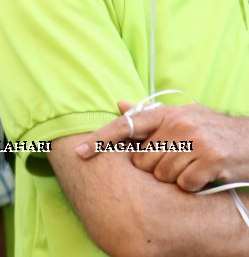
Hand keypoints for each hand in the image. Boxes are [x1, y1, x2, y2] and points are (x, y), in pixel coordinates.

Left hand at [77, 102, 248, 191]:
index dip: (100, 139)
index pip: (125, 126)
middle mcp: (178, 124)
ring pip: (162, 174)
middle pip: (143, 160)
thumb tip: (118, 104)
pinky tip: (202, 175)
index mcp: (165, 113)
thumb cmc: (210, 129)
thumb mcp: (181, 115)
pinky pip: (184, 183)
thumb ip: (149, 114)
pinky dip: (191, 185)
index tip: (78, 151)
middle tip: (176, 160)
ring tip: (191, 165)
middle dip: (155, 167)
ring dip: (174, 177)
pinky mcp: (211, 159)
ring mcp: (195, 140)